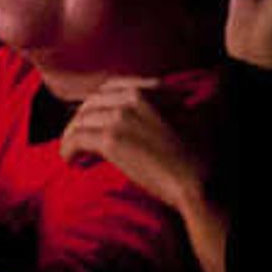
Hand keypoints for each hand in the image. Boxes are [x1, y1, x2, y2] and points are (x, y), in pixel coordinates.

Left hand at [60, 75, 213, 218]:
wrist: (202, 183)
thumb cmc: (199, 158)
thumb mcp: (186, 119)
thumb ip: (165, 107)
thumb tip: (158, 112)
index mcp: (149, 91)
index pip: (110, 88)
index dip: (98, 103)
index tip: (95, 118)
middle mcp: (131, 98)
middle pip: (91, 103)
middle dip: (84, 120)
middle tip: (81, 138)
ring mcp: (119, 117)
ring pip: (80, 121)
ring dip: (73, 136)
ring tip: (74, 152)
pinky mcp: (110, 140)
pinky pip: (76, 140)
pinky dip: (69, 150)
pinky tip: (71, 160)